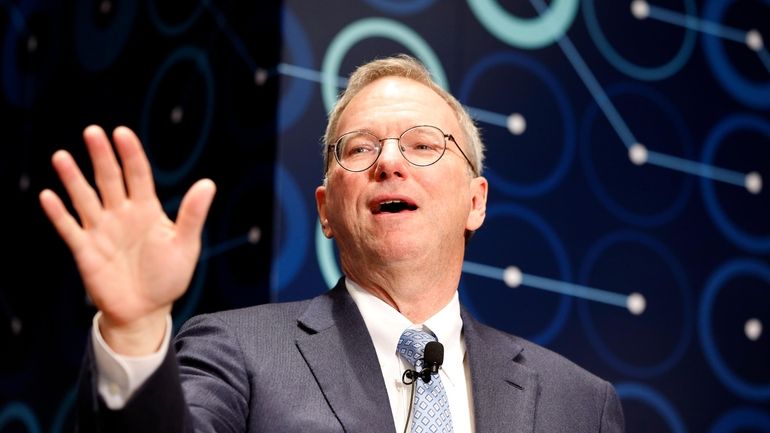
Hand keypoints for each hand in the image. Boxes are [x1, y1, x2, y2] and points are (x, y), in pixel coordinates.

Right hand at [39, 125, 215, 354]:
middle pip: (109, 179)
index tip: (122, 133)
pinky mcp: (86, 250)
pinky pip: (69, 228)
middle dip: (101, 157)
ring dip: (73, 179)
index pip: (138, 175)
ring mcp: (101, 231)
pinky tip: (48, 196)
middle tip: (93, 132)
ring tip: (62, 157)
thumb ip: (192, 215)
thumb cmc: (169, 277)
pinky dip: (58, 214)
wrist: (146, 311)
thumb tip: (208, 183)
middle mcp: (121, 214)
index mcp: (147, 210)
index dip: (130, 154)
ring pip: (84, 198)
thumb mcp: (186, 245)